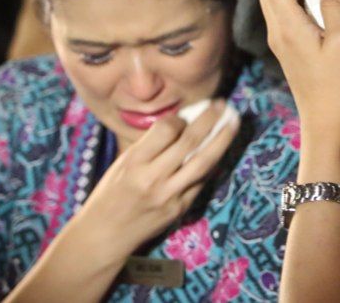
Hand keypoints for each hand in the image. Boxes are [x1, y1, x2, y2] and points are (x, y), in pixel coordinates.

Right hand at [71, 101, 237, 259]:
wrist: (105, 235)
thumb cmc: (111, 194)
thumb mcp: (123, 164)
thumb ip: (151, 146)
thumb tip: (183, 121)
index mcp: (134, 163)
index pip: (166, 131)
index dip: (180, 119)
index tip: (186, 115)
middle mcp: (152, 178)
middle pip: (189, 143)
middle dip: (210, 120)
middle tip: (223, 104)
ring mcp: (169, 195)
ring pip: (203, 162)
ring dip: (222, 139)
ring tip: (234, 121)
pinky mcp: (180, 208)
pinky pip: (202, 181)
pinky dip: (213, 163)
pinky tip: (222, 148)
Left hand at [257, 0, 339, 132]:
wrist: (328, 121)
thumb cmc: (339, 83)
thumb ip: (336, 7)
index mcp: (286, 26)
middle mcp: (275, 31)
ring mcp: (279, 41)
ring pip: (277, 2)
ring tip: (329, 7)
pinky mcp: (287, 50)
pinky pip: (287, 17)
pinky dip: (303, 10)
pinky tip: (326, 24)